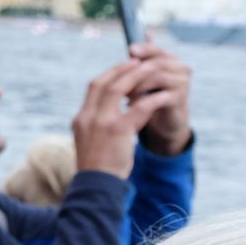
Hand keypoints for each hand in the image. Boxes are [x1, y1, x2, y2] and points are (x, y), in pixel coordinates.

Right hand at [71, 57, 179, 178]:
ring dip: (136, 76)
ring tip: (151, 68)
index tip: (123, 68)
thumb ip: (97, 124)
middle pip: (104, 82)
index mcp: (81, 118)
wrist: (96, 184)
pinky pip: (139, 107)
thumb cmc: (96, 166)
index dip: (110, 74)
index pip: (94, 87)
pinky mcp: (119, 130)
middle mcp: (88, 117)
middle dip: (122, 69)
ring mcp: (102, 122)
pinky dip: (153, 98)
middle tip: (138, 61)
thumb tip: (109, 113)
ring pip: (119, 89)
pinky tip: (164, 95)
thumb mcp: (89, 141)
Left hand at [126, 43, 192, 154]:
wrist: (162, 122)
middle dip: (136, 70)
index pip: (158, 49)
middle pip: (158, 62)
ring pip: (158, 77)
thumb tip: (142, 36)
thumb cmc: (149, 95)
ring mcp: (183, 84)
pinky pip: (161, 95)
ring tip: (123, 94)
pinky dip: (144, 99)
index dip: (145, 48)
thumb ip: (141, 59)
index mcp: (171, 60)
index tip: (130, 50)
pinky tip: (131, 105)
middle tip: (119, 80)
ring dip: (138, 85)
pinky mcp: (181, 100)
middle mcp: (181, 69)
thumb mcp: (142, 77)